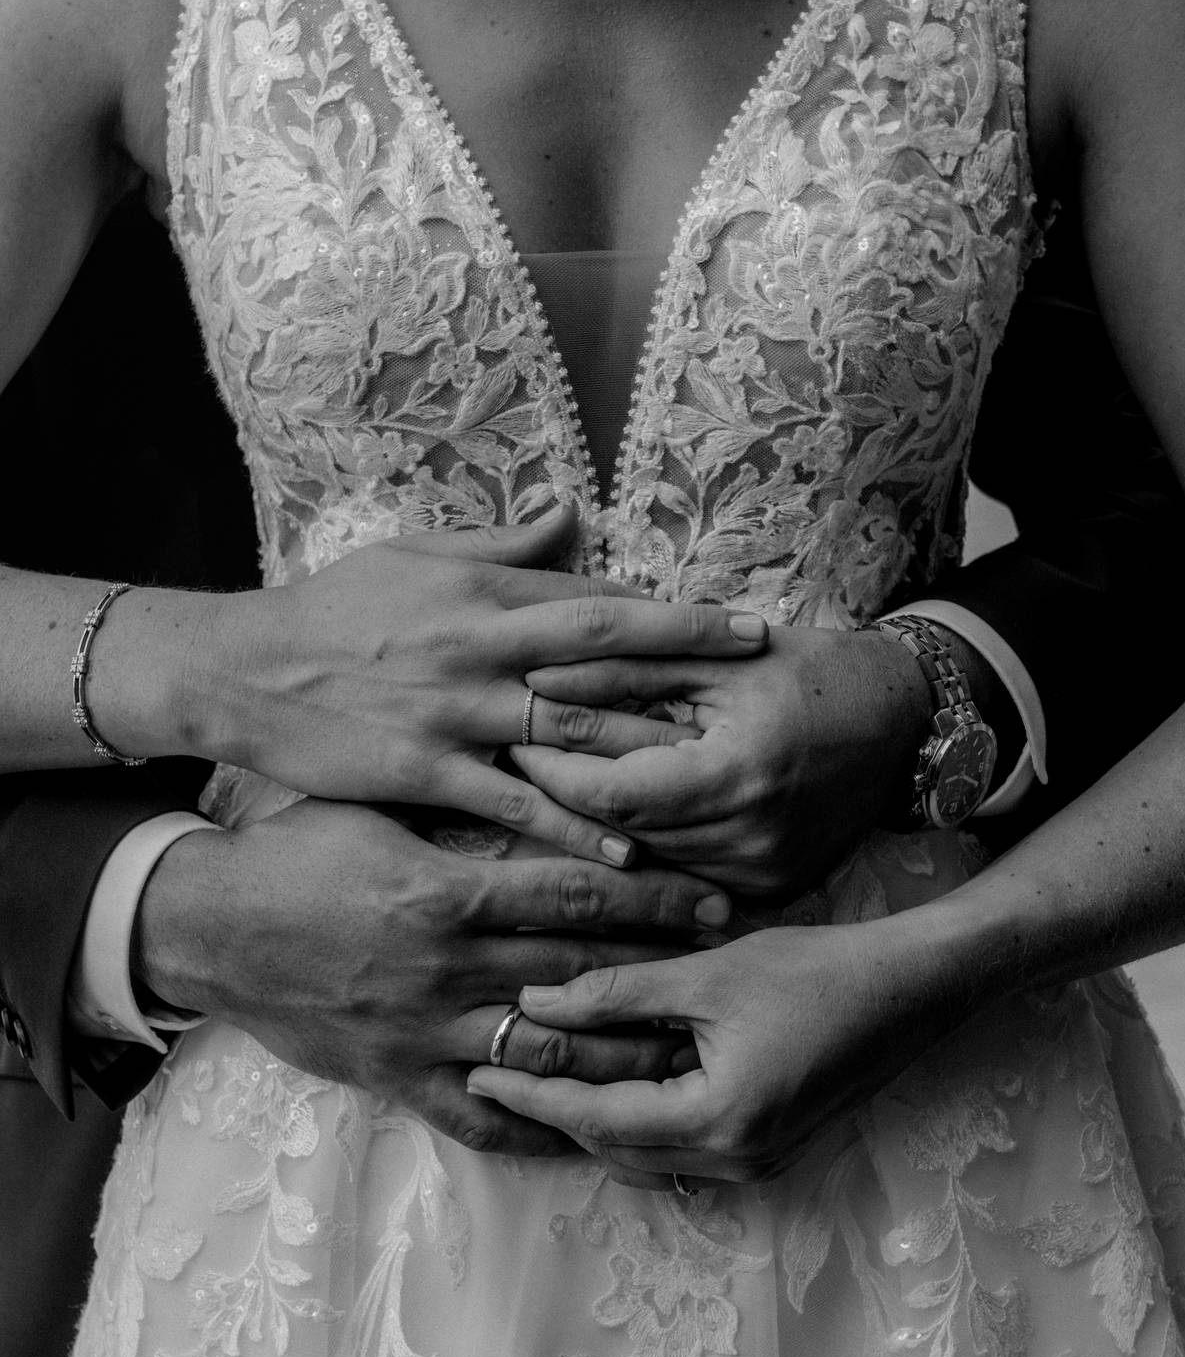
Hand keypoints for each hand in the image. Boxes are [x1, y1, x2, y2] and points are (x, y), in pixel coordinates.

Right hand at [134, 798, 728, 1155]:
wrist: (207, 929)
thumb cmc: (293, 855)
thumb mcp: (379, 810)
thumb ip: (464, 813)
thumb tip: (550, 787)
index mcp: (447, 892)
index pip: (576, 896)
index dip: (654, 898)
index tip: (714, 899)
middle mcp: (447, 970)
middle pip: (582, 974)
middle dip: (663, 973)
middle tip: (731, 972)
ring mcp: (425, 1034)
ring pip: (549, 1055)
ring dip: (624, 1055)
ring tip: (687, 1051)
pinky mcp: (399, 1080)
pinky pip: (482, 1116)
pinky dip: (541, 1125)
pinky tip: (593, 1130)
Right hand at [202, 506, 766, 866]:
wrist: (245, 669)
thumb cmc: (334, 610)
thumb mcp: (416, 556)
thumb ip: (503, 544)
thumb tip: (572, 511)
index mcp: (485, 593)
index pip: (601, 601)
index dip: (680, 616)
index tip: (747, 630)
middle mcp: (481, 647)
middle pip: (606, 656)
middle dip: (691, 671)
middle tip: (767, 692)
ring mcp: (455, 712)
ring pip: (569, 729)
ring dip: (648, 750)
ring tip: (719, 775)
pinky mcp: (424, 770)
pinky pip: (513, 801)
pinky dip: (570, 822)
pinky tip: (626, 846)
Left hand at [466, 914, 958, 1185]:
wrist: (913, 988)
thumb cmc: (818, 971)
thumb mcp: (707, 975)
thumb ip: (616, 993)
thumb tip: (535, 1002)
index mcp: (716, 1121)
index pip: (595, 1117)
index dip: (531, 1093)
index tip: (477, 1067)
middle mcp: (736, 1160)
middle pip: (615, 1149)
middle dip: (554, 1111)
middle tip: (498, 1069)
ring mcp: (758, 1163)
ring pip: (646, 1155)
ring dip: (595, 1119)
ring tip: (543, 1074)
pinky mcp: (770, 1148)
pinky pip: (682, 1149)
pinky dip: (639, 1120)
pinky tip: (613, 1080)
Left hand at [512, 625, 927, 897]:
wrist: (904, 722)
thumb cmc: (811, 671)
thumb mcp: (715, 657)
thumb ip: (622, 670)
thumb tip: (533, 680)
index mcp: (739, 772)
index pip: (612, 792)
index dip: (555, 771)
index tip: (520, 741)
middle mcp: (753, 838)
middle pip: (623, 833)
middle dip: (569, 796)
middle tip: (524, 760)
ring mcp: (764, 874)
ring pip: (648, 861)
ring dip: (606, 826)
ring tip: (571, 782)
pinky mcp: (771, 890)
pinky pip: (686, 874)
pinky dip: (655, 845)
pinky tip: (634, 813)